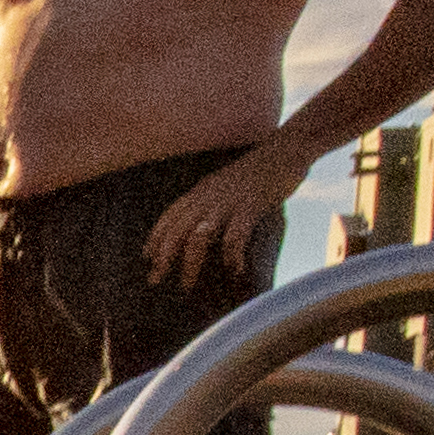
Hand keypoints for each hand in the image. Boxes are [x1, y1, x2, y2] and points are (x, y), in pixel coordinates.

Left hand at [143, 153, 298, 289]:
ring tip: (186, 285)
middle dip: (163, 256)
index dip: (156, 237)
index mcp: (202, 190)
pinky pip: (235, 235)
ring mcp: (229, 202)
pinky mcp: (251, 206)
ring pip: (198, 236)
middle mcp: (209, 196)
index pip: (170, 215)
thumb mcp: (226, 182)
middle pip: (177, 229)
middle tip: (155, 278)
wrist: (286, 149)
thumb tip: (205, 222)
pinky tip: (232, 271)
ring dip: (190, 262)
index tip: (147, 257)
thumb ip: (213, 199)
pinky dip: (231, 255)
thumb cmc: (259, 169)